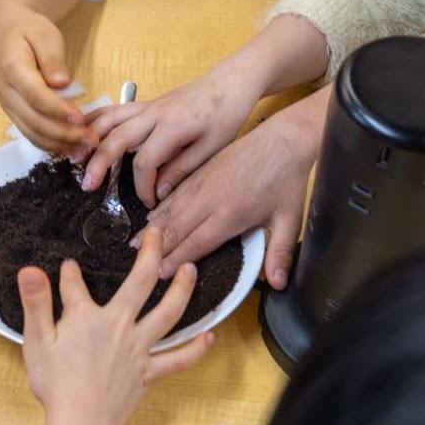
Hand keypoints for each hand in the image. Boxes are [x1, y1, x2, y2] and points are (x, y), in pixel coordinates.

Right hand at [0, 6, 90, 153]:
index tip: (81, 119)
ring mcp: (7, 105)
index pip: (35, 95)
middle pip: (33, 120)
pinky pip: (30, 134)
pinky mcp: (13, 113)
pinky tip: (71, 146)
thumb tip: (61, 83)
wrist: (6, 33)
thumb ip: (52, 59)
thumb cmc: (29, 31)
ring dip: (58, 143)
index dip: (58, 110)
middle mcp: (6, 91)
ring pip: (31, 132)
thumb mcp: (45, 34)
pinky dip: (50, 144)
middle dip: (63, 133)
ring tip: (85, 147)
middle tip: (91, 139)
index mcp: (12, 68)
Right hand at [20, 230, 213, 424]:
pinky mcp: (149, 373)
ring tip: (191, 268)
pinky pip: (178, 359)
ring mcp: (139, 349)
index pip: (75, 286)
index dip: (70, 274)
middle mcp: (119, 326)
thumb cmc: (56, 383)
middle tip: (158, 232)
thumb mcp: (37, 340)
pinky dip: (195, 349)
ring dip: (181, 289)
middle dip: (150, 254)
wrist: (82, 422)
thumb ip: (35, 302)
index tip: (70, 265)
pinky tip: (210, 337)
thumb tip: (30, 269)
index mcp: (87, 317)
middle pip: (139, 283)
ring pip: (167, 314)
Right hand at [82, 67, 263, 206]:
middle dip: (99, 163)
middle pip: (116, 137)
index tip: (149, 202)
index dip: (142, 186)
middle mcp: (154, 113)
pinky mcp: (145, 103)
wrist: (231, 82)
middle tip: (87, 186)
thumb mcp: (213, 148)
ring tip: (74, 159)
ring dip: (88, 137)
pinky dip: (94, 119)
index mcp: (173, 127)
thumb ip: (183, 169)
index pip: (145, 162)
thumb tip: (158, 191)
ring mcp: (147, 106)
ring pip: (108, 118)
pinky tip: (82, 132)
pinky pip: (113, 109)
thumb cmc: (226, 114)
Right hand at [146, 87, 325, 288]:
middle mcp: (210, 199)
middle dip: (157, 246)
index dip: (177, 259)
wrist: (283, 139)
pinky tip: (151, 213)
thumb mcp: (289, 218)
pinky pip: (175, 192)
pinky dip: (161, 205)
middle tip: (136, 260)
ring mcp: (203, 183)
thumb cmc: (286, 179)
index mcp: (230, 213)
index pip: (197, 242)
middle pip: (177, 227)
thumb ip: (280, 253)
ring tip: (135, 241)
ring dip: (153, 226)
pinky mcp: (202, 171)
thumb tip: (280, 285)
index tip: (159, 273)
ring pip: (171, 208)